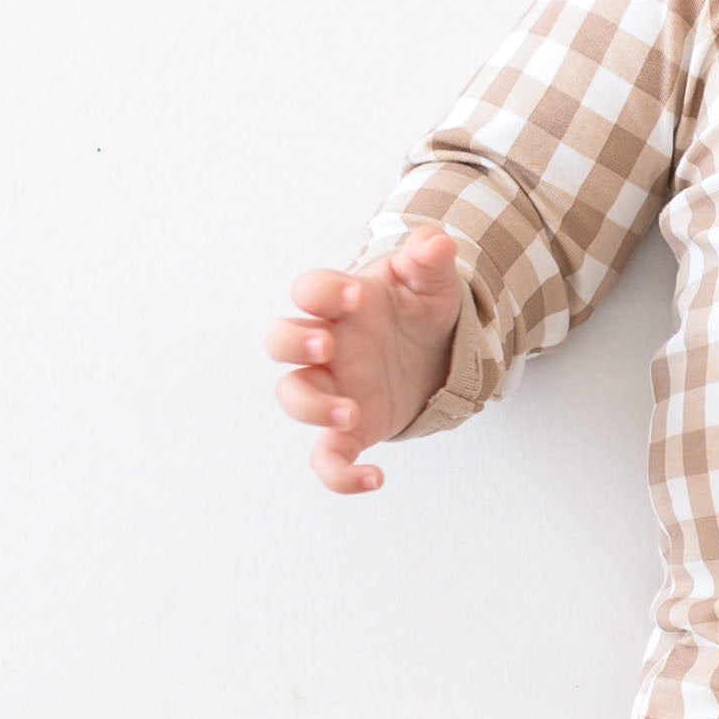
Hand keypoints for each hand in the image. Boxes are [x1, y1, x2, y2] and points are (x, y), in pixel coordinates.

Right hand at [262, 230, 465, 493]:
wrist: (432, 352)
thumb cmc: (417, 309)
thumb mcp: (430, 281)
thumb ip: (429, 259)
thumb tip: (438, 241)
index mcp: (341, 304)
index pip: (310, 290)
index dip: (323, 290)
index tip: (355, 295)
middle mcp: (327, 345)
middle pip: (280, 341)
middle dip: (294, 343)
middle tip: (326, 347)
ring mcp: (332, 387)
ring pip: (293, 396)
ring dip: (310, 405)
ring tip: (349, 412)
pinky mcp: (348, 428)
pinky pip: (327, 457)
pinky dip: (340, 474)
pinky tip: (374, 478)